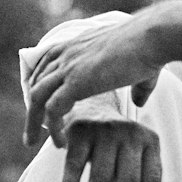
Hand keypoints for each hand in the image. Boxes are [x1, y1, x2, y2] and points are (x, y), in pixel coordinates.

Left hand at [24, 16, 159, 146]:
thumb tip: (139, 102)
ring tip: (31, 143)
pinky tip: (60, 143)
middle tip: (31, 132)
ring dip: (33, 122)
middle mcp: (66, 53)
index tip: (42, 111)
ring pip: (37, 98)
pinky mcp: (75, 82)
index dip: (40, 89)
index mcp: (76, 45)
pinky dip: (53, 129)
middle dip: (31, 109)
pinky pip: (52, 109)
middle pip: (36, 83)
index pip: (45, 67)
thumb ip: (136, 87)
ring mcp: (68, 67)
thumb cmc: (150, 50)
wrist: (151, 39)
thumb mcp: (139, 70)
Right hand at [59, 119, 161, 181]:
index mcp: (151, 142)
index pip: (152, 180)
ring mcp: (106, 129)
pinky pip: (74, 165)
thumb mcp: (134, 162)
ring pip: (100, 176)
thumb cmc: (117, 147)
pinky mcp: (80, 130)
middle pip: (128, 180)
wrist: (90, 108)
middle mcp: (131, 133)